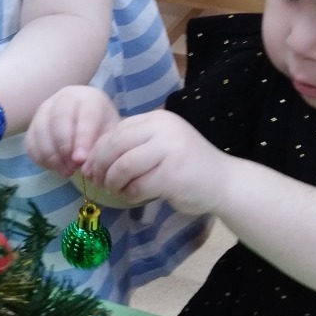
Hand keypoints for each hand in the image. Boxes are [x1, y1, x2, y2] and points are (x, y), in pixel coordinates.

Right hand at [26, 86, 119, 175]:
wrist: (86, 118)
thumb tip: (85, 170)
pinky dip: (41, 158)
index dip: (82, 139)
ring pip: (41, 131)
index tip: (81, 160)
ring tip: (66, 171)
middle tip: (73, 167)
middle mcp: (63, 99)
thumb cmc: (100, 126)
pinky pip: (31, 142)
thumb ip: (99, 149)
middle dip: (64, 147)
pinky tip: (55, 167)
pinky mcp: (33, 125)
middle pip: (58, 119)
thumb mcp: (108, 135)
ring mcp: (45, 110)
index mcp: (88, 99)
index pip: (84, 115)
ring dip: (52, 156)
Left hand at [83, 111, 225, 215]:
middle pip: (115, 145)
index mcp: (157, 118)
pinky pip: (138, 186)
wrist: (224, 182)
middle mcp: (163, 129)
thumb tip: (92, 161)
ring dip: (114, 182)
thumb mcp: (160, 145)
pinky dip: (129, 194)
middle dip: (101, 166)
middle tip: (98, 182)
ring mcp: (169, 150)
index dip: (98, 150)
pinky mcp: (172, 175)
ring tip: (115, 190)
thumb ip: (134, 145)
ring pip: (123, 166)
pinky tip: (133, 197)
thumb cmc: (187, 166)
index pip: (117, 130)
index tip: (91, 168)